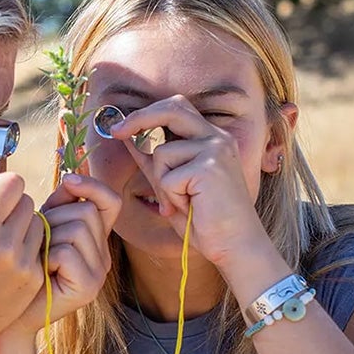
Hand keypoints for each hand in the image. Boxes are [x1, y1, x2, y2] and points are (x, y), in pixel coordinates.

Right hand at [0, 171, 46, 343]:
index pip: (13, 183)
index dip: (4, 185)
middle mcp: (4, 244)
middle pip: (27, 202)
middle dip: (13, 205)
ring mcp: (23, 263)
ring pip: (39, 223)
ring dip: (24, 225)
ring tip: (4, 239)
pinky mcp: (34, 278)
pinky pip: (41, 247)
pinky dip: (29, 247)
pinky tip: (10, 258)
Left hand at [0, 173, 121, 339]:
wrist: (9, 316)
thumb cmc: (19, 270)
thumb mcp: (40, 230)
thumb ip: (58, 206)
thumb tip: (70, 179)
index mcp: (96, 240)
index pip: (110, 202)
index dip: (92, 187)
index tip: (68, 180)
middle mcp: (104, 256)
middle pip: (87, 212)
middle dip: (54, 218)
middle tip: (36, 243)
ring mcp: (99, 273)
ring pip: (77, 229)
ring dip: (48, 238)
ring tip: (37, 259)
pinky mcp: (88, 287)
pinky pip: (66, 252)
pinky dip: (46, 257)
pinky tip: (39, 272)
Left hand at [104, 95, 278, 267]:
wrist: (236, 245)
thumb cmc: (206, 220)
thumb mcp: (174, 186)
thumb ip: (155, 162)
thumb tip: (128, 140)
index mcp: (213, 139)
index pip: (178, 108)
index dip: (147, 113)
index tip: (122, 126)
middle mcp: (218, 138)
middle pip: (172, 109)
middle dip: (139, 118)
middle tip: (118, 132)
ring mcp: (216, 150)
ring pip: (162, 153)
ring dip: (162, 183)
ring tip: (182, 203)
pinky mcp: (210, 167)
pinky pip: (168, 177)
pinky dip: (171, 197)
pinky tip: (191, 209)